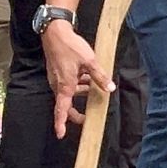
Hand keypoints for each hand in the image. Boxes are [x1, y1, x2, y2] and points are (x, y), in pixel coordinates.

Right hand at [41, 21, 114, 138]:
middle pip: (66, 104)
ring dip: (81, 93)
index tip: (60, 134)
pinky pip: (69, 84)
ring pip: (70, 92)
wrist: (56, 33)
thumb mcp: (90, 61)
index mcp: (65, 85)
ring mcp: (57, 78)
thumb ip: (100, 76)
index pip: (62, 109)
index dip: (61, 122)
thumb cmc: (71, 47)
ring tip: (94, 90)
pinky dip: (78, 84)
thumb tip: (110, 89)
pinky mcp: (59, 72)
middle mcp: (59, 84)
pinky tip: (88, 77)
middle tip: (86, 117)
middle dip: (75, 112)